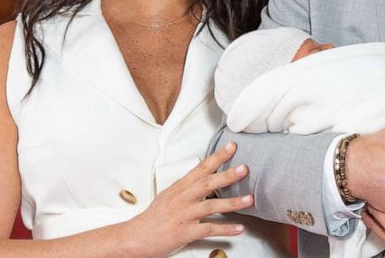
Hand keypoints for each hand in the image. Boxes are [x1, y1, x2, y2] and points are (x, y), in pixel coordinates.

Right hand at [124, 142, 252, 256]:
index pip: (200, 168)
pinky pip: (208, 229)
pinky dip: (225, 229)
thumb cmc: (153, 218)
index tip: (231, 147)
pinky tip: (239, 228)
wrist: (135, 237)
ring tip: (249, 199)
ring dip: (232, 203)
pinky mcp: (184, 232)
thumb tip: (204, 176)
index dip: (217, 157)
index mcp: (179, 188)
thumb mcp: (169, 196)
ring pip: (210, 206)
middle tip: (244, 168)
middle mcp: (182, 199)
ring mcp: (183, 215)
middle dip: (227, 175)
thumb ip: (187, 187)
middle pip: (206, 183)